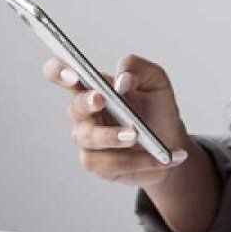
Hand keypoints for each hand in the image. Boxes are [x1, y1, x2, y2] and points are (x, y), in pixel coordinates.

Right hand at [43, 52, 190, 188]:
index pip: (61, 73)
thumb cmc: (157, 107)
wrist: (172, 143)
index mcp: (93, 85)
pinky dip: (137, 160)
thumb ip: (137, 68)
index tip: (72, 73)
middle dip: (87, 103)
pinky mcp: (98, 164)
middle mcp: (84, 112)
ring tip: (136, 135)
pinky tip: (157, 158)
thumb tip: (121, 81)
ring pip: (89, 138)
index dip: (58, 70)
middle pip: (75, 107)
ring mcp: (87, 139)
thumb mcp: (156, 80)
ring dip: (112, 136)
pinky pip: (110, 163)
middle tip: (101, 100)